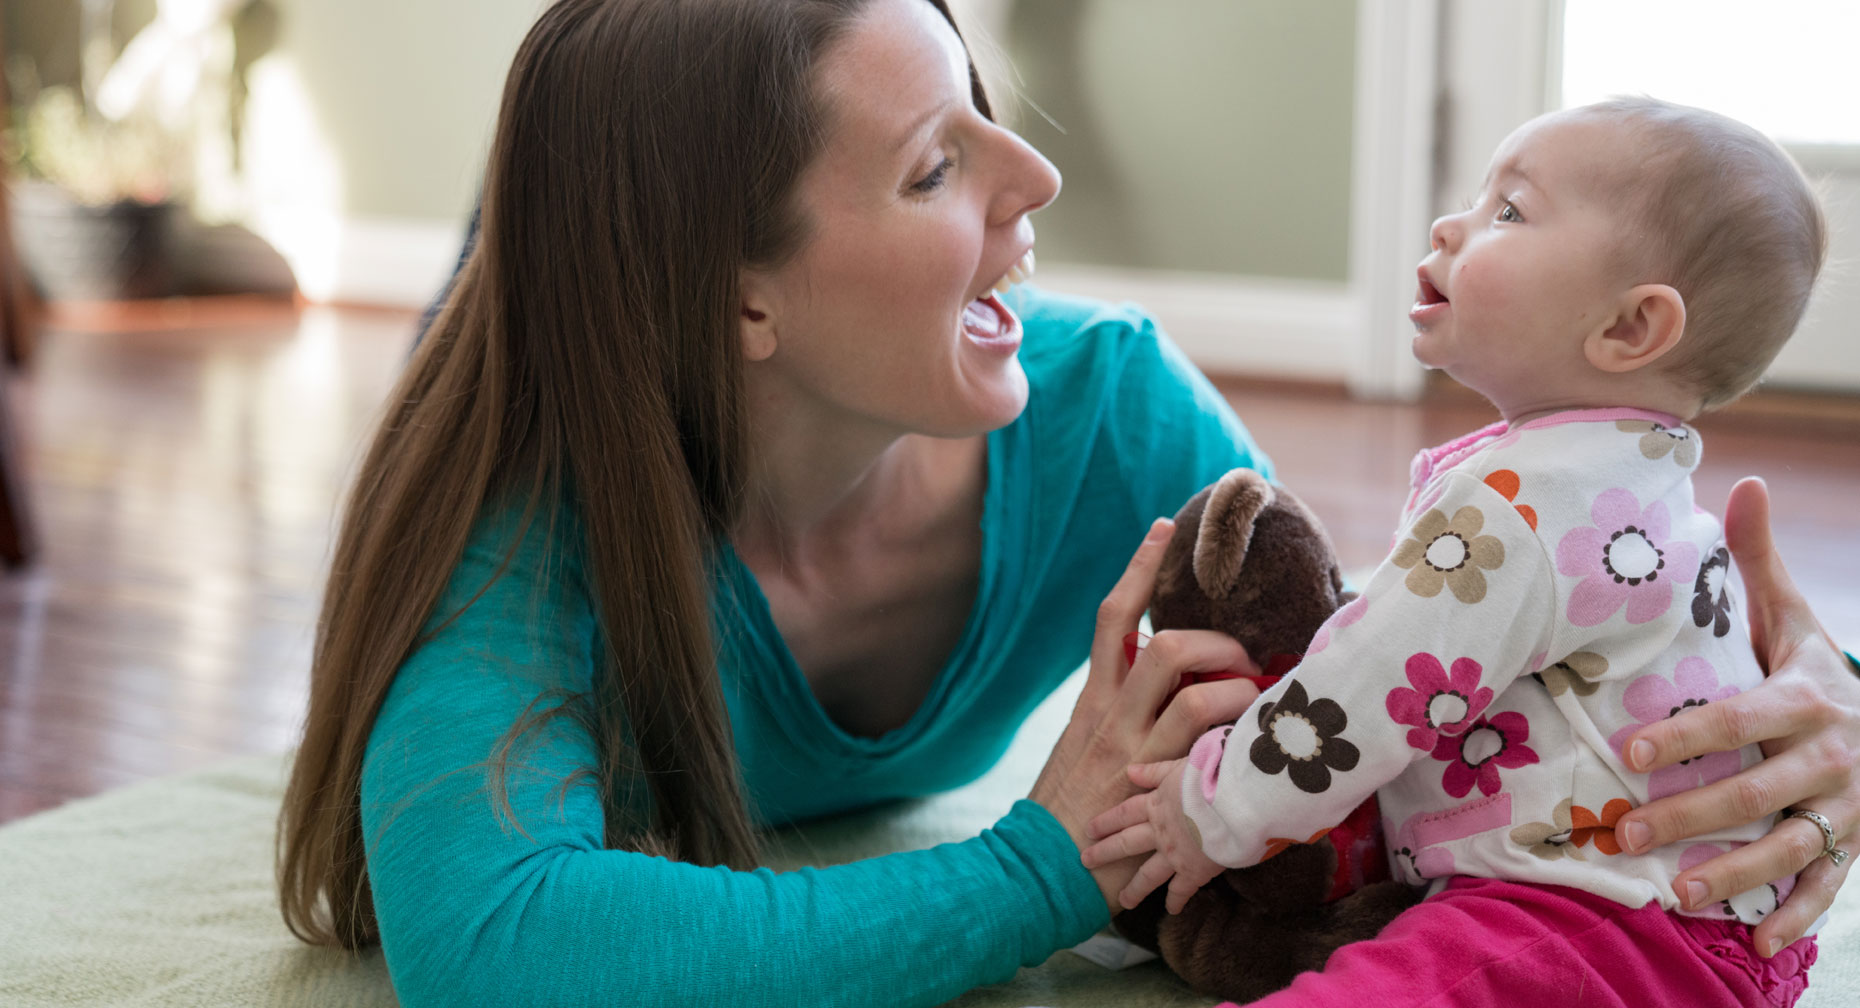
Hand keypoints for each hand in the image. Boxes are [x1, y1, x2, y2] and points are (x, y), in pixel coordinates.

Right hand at [1029, 518, 1261, 913]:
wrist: (1038, 870)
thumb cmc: (1069, 812)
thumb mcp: (1083, 748)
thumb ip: (1119, 712)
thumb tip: (1168, 679)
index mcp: (1092, 700)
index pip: (1112, 617)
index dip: (1139, 569)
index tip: (1161, 529)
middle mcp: (1110, 716)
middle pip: (1160, 642)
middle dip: (1212, 638)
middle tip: (1240, 654)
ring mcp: (1133, 752)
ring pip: (1190, 690)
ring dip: (1232, 684)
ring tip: (1250, 697)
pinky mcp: (1154, 788)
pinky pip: (1202, 744)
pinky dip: (1232, 732)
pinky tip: (1250, 743)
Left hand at [1081, 759, 1224, 913]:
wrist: (1235, 800)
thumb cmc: (1212, 776)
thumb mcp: (1180, 766)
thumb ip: (1155, 771)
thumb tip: (1129, 771)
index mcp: (1156, 804)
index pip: (1124, 814)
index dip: (1105, 822)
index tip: (1088, 831)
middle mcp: (1160, 832)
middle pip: (1126, 843)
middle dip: (1104, 853)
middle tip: (1085, 862)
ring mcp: (1175, 854)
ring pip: (1148, 875)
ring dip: (1134, 889)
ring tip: (1123, 901)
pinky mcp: (1195, 870)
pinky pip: (1181, 890)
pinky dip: (1176, 901)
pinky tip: (1171, 910)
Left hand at [1613, 477, 1858, 955]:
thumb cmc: (1813, 667)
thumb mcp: (1796, 615)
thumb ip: (1762, 560)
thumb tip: (1744, 479)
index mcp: (1809, 697)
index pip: (1740, 719)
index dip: (1688, 734)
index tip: (1631, 749)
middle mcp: (1832, 756)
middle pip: (1755, 792)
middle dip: (1690, 815)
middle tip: (1624, 833)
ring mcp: (1846, 806)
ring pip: (1788, 847)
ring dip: (1733, 874)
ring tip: (1674, 893)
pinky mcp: (1855, 845)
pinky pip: (1827, 886)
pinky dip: (1795, 916)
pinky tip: (1756, 944)